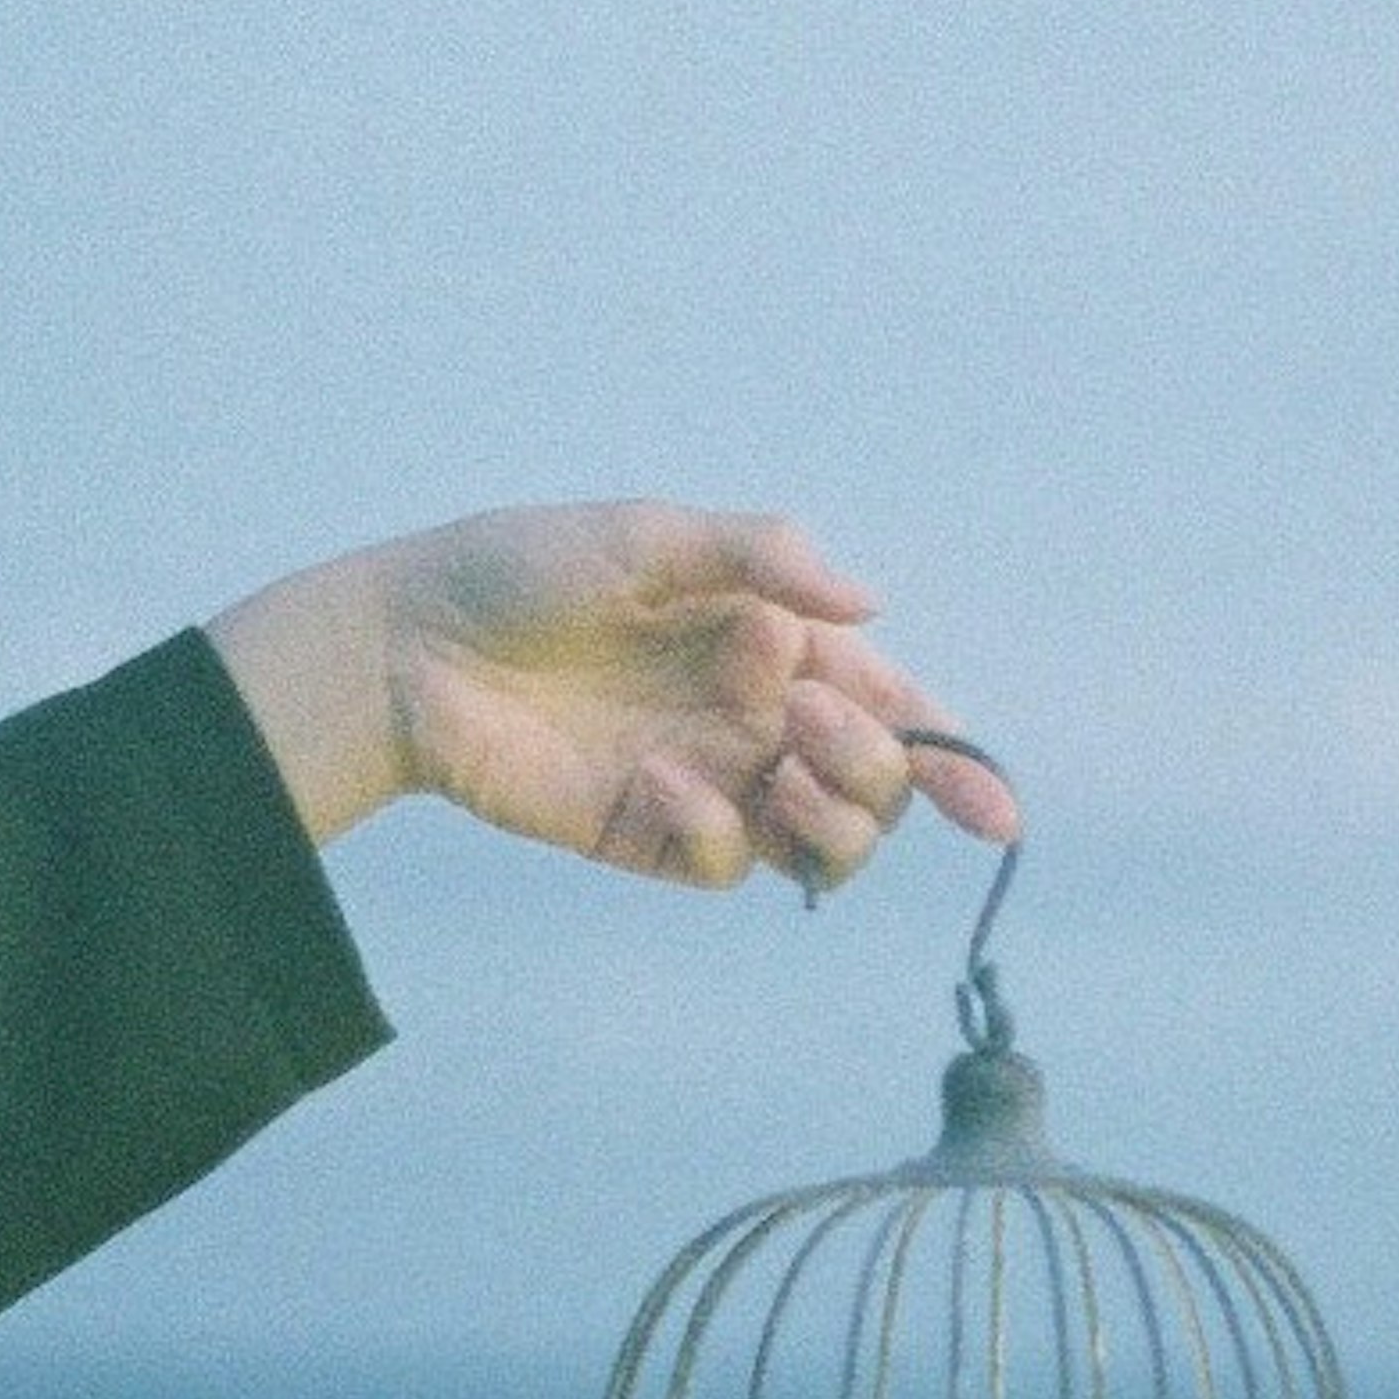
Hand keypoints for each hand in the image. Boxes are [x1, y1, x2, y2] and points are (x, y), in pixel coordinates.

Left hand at [208, 506, 1018, 885]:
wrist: (408, 645)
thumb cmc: (522, 570)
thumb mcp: (649, 535)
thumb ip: (766, 558)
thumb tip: (869, 609)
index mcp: (775, 642)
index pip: (892, 706)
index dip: (951, 760)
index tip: (990, 810)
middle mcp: (758, 717)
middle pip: (878, 783)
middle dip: (877, 764)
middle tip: (807, 721)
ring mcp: (712, 781)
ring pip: (825, 843)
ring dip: (834, 816)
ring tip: (781, 766)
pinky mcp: (654, 835)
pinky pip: (731, 862)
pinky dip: (718, 828)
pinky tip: (657, 780)